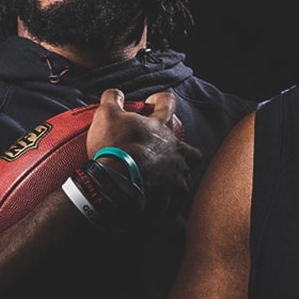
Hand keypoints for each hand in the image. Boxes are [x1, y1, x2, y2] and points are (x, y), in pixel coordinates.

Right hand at [86, 88, 202, 216]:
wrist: (117, 182)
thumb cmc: (113, 146)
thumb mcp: (107, 115)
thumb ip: (112, 99)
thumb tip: (115, 93)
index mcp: (162, 128)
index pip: (168, 104)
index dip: (160, 100)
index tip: (152, 103)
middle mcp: (176, 152)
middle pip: (191, 151)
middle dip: (182, 152)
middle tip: (165, 156)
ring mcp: (176, 176)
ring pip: (186, 179)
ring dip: (175, 180)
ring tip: (161, 184)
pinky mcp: (171, 198)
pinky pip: (174, 203)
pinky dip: (166, 203)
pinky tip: (156, 205)